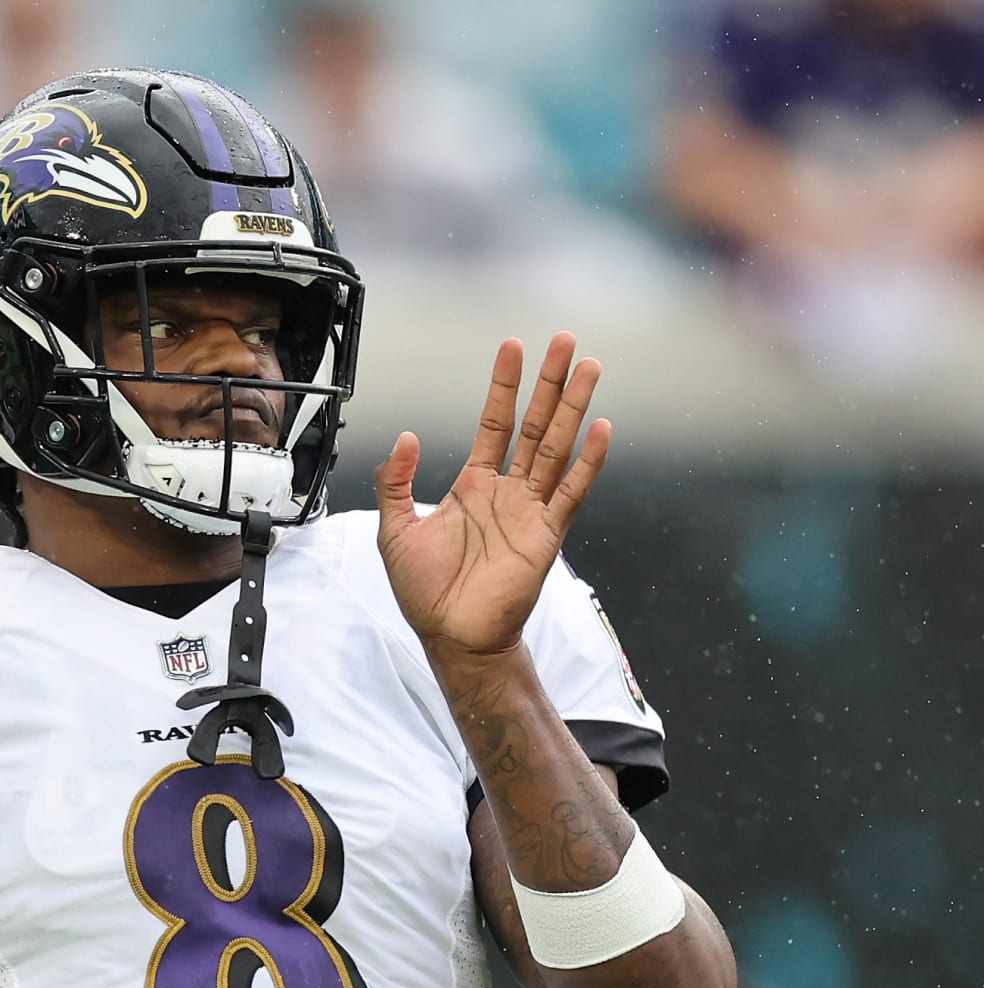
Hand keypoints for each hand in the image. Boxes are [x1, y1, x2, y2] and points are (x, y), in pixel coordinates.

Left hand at [373, 332, 608, 657]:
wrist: (451, 637)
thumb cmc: (424, 592)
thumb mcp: (395, 530)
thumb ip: (396, 482)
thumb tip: (406, 437)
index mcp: (473, 486)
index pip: (494, 422)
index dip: (503, 386)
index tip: (513, 347)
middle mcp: (507, 491)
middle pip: (535, 424)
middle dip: (550, 382)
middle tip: (566, 340)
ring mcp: (530, 510)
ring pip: (557, 447)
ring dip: (574, 407)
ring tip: (590, 367)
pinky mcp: (546, 535)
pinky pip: (571, 492)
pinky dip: (588, 461)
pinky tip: (602, 428)